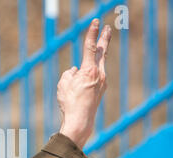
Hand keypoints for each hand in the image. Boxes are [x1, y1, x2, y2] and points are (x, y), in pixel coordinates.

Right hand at [57, 19, 111, 148]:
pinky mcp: (101, 89)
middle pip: (103, 52)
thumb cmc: (69, 103)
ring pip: (99, 65)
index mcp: (89, 71)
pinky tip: (83, 82)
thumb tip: (76, 71)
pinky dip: (90, 74)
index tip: (96, 22)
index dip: (93, 33)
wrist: (80, 121)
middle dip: (105, 39)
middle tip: (108, 28)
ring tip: (97, 50)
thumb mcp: (63, 84)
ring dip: (96, 57)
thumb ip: (69, 73)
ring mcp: (102, 82)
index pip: (91, 47)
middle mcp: (99, 74)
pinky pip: (95, 76)